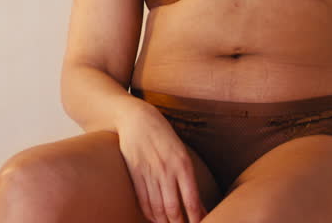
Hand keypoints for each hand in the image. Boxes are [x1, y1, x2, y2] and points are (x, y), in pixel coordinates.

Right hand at [115, 100, 206, 222]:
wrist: (136, 118)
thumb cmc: (163, 135)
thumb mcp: (181, 152)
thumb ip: (187, 176)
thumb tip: (196, 203)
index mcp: (183, 164)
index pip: (192, 201)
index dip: (196, 219)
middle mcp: (167, 170)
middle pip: (174, 209)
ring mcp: (149, 172)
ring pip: (158, 208)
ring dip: (164, 222)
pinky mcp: (135, 173)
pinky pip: (143, 200)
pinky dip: (149, 213)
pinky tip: (154, 218)